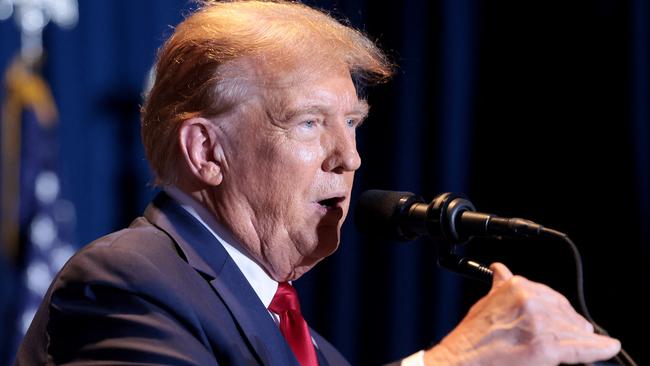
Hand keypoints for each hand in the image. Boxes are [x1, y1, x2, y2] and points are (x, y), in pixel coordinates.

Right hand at [423, 263, 620, 365]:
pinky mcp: (546, 348)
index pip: (552, 296)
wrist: (460, 360)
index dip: (559, 312)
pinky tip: (609, 346)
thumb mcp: (485, 302)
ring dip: (582, 340)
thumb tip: (500, 269)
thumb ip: (500, 286)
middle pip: (567, 312)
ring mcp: (540, 323)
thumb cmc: (471, 336)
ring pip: (576, 330)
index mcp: (517, 285)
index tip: (562, 320)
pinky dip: (599, 348)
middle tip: (568, 338)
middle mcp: (530, 299)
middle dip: (570, 326)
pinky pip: (582, 348)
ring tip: (586, 347)